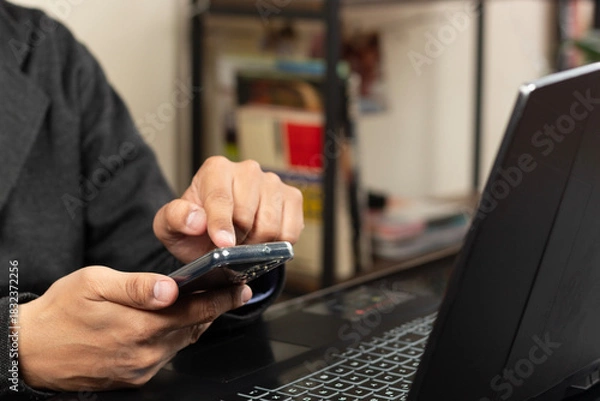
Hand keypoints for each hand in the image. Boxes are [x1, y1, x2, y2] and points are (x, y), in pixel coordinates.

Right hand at [18, 266, 251, 390]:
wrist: (30, 350)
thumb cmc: (60, 312)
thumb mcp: (94, 284)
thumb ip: (135, 286)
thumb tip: (169, 289)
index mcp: (138, 326)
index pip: (194, 312)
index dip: (221, 300)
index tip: (241, 289)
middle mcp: (144, 352)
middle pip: (193, 328)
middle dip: (215, 309)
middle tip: (233, 292)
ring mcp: (140, 368)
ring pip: (182, 342)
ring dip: (198, 323)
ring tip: (210, 303)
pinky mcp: (134, 377)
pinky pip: (167, 354)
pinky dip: (178, 337)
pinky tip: (178, 322)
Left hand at [153, 157, 303, 263]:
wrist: (216, 238)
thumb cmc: (194, 229)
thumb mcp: (170, 226)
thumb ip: (175, 218)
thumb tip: (197, 220)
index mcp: (216, 169)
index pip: (221, 198)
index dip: (221, 224)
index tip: (223, 244)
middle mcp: (247, 169)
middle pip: (247, 215)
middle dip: (236, 239)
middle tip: (226, 246)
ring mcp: (272, 182)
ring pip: (271, 225)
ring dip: (256, 244)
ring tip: (243, 242)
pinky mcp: (292, 197)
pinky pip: (290, 231)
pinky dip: (275, 245)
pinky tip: (261, 240)